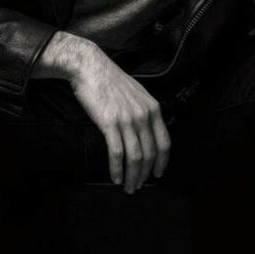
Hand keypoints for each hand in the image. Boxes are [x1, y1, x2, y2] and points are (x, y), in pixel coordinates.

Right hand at [71, 44, 170, 193]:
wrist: (90, 67)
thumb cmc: (110, 80)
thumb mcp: (136, 93)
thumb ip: (144, 111)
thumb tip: (146, 132)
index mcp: (153, 108)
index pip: (164, 142)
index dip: (162, 162)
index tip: (157, 173)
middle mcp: (143, 115)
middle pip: (150, 153)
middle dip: (145, 174)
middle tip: (138, 185)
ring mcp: (127, 119)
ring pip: (135, 156)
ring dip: (132, 176)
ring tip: (128, 186)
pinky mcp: (109, 123)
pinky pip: (117, 152)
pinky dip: (117, 168)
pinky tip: (115, 177)